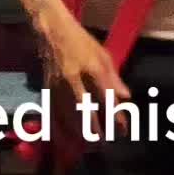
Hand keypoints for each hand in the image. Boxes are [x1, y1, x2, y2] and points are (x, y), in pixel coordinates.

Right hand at [35, 2, 131, 140]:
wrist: (53, 30)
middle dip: (96, 129)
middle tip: (106, 142)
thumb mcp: (103, 55)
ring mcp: (58, 84)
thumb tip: (126, 98)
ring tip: (91, 144)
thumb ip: (114, 78)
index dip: (115, 116)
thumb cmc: (81, 42)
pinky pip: (53, 113)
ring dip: (80, 131)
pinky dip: (61, 128)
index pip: (106, 97)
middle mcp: (74, 78)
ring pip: (69, 114)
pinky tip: (67, 139)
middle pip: (86, 110)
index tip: (123, 130)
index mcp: (92, 67)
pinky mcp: (47, 88)